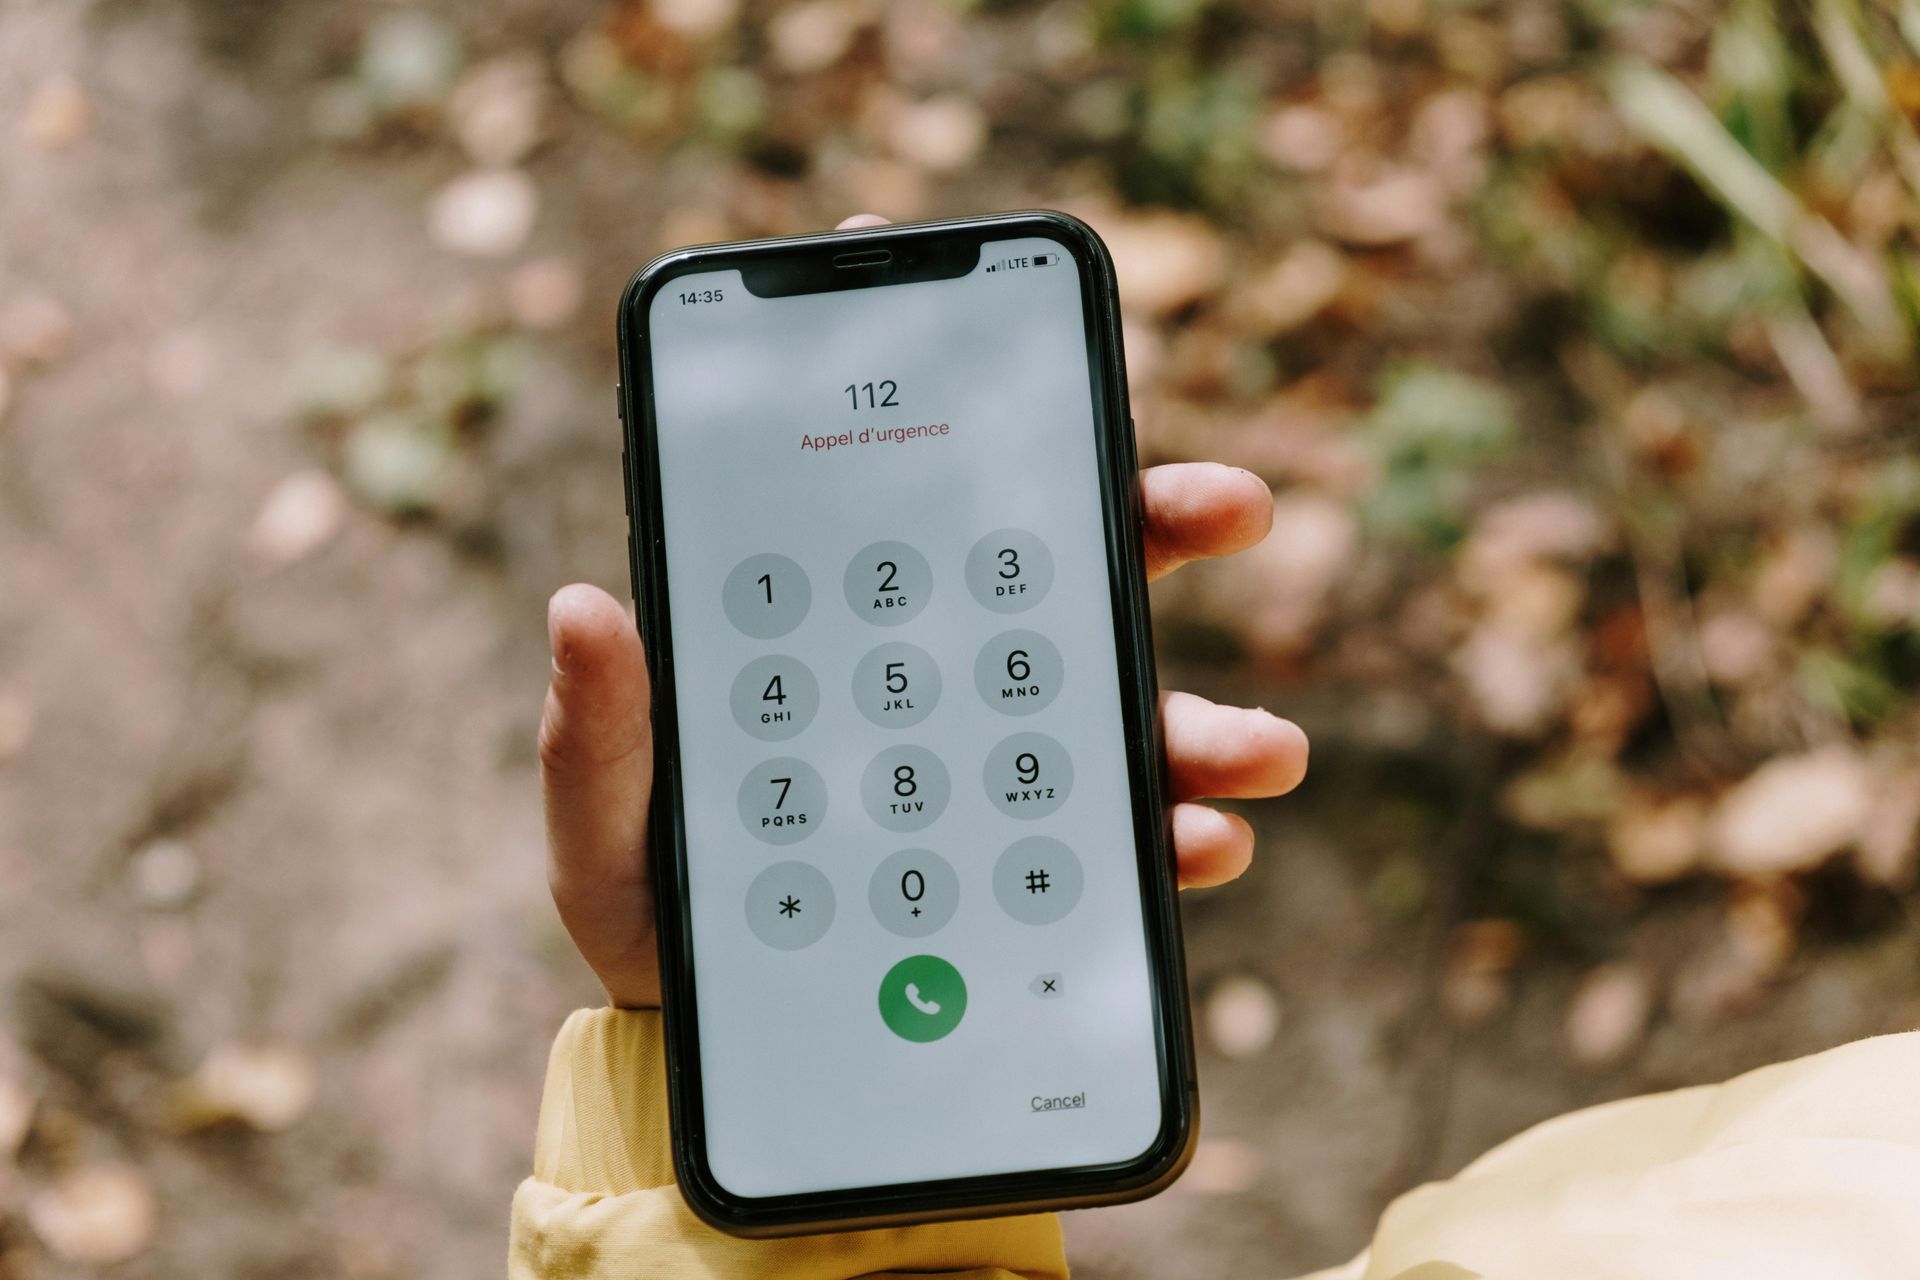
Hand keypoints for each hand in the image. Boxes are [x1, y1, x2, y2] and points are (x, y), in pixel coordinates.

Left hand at [539, 220, 1309, 1009]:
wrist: (711, 1052)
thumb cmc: (652, 912)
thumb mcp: (603, 827)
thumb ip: (598, 733)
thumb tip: (583, 604)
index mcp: (831, 640)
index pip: (900, 501)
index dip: (944, 392)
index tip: (1007, 313)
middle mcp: (932, 682)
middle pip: (1054, 570)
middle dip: (1152, 519)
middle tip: (1234, 503)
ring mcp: (994, 771)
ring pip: (1121, 707)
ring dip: (1207, 718)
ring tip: (1266, 748)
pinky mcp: (1035, 870)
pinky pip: (1124, 840)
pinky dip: (1178, 839)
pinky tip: (1205, 849)